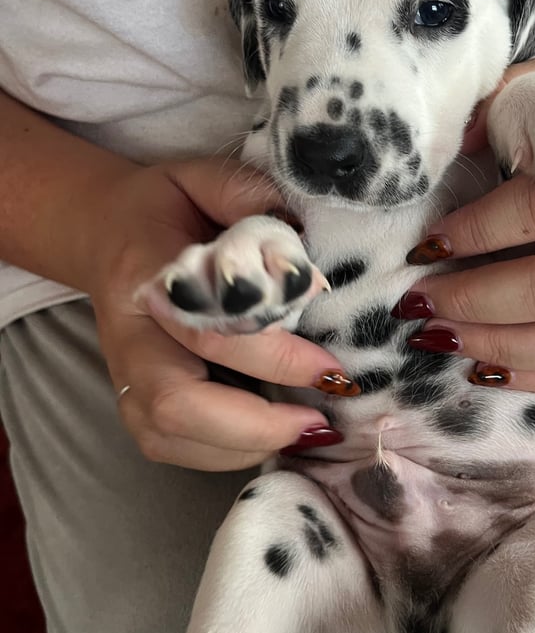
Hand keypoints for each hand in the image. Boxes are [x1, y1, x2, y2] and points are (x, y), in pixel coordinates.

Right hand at [87, 158, 346, 469]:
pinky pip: (171, 448)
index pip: (207, 329)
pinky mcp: (133, 401)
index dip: (272, 356)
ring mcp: (124, 374)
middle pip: (175, 404)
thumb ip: (249, 196)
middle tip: (321, 420)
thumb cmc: (167, 208)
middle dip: (256, 424)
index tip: (328, 366)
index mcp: (145, 274)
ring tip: (305, 432)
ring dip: (243, 447)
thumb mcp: (205, 177)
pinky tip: (271, 436)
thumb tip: (303, 238)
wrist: (107, 232)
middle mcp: (128, 334)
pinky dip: (225, 454)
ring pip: (169, 437)